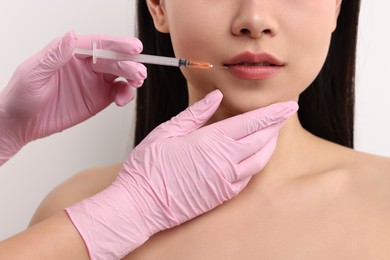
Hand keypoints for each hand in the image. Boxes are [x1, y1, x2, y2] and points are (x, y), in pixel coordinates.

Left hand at [0, 31, 145, 164]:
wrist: (20, 124)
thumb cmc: (21, 96)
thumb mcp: (34, 73)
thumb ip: (55, 55)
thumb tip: (72, 36)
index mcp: (71, 52)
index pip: (99, 43)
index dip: (118, 44)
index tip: (133, 47)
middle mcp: (86, 64)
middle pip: (114, 59)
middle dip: (129, 64)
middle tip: (138, 72)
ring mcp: (94, 81)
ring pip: (121, 73)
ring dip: (132, 77)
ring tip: (137, 83)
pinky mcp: (99, 98)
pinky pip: (119, 92)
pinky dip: (126, 94)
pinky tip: (122, 99)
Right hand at [66, 90, 297, 259]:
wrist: (141, 205)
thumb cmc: (149, 167)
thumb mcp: (168, 131)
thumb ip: (196, 114)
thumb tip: (215, 97)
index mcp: (211, 141)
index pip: (252, 123)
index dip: (273, 113)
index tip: (288, 105)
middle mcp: (225, 162)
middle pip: (262, 140)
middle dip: (276, 125)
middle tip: (284, 114)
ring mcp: (226, 181)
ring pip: (260, 161)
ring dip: (269, 145)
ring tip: (271, 134)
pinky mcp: (222, 196)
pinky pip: (248, 178)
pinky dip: (256, 164)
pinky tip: (253, 157)